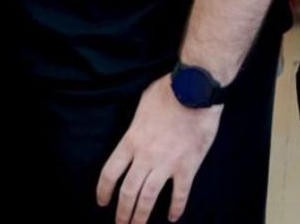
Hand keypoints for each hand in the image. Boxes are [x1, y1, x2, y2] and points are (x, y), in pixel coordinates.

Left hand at [96, 74, 222, 223]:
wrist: (197, 89)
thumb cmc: (169, 90)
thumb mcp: (143, 102)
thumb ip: (137, 121)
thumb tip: (136, 127)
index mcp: (131, 140)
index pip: (110, 173)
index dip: (103, 191)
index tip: (102, 202)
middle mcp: (145, 156)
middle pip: (128, 192)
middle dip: (123, 212)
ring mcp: (167, 163)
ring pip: (148, 198)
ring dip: (141, 216)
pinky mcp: (188, 166)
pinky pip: (180, 193)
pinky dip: (176, 208)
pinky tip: (173, 217)